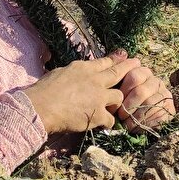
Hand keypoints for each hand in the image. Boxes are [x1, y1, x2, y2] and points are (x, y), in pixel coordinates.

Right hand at [23, 51, 140, 134]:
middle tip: (138, 64)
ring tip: (116, 106)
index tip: (124, 55)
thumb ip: (72, 73)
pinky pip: (111, 119)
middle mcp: (94, 80)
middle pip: (117, 73)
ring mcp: (98, 97)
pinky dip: (108, 122)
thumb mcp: (59, 73)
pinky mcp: (98, 114)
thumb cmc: (43, 90)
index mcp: (82, 68)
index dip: (115, 59)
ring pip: (119, 97)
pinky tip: (105, 124)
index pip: (103, 62)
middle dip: (129, 68)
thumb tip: (73, 75)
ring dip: (117, 102)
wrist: (41, 106)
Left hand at [115, 61, 175, 132]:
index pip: (133, 76)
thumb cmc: (125, 104)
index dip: (122, 91)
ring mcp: (164, 93)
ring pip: (149, 103)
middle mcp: (155, 81)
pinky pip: (158, 114)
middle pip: (141, 91)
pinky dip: (145, 122)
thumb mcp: (119, 92)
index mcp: (142, 73)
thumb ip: (115, 83)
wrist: (142, 121)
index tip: (113, 103)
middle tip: (120, 116)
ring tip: (127, 123)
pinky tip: (137, 126)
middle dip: (128, 106)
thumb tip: (111, 74)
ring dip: (135, 116)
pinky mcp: (170, 108)